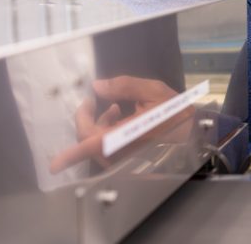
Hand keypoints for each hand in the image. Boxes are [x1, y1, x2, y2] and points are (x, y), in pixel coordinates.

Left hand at [49, 76, 189, 172]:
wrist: (194, 131)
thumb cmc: (176, 112)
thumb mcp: (154, 91)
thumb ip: (125, 86)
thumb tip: (98, 86)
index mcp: (129, 134)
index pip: (94, 145)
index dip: (72, 155)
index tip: (55, 164)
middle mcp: (124, 149)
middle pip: (90, 141)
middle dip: (87, 119)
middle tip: (91, 102)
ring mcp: (126, 157)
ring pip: (98, 147)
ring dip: (98, 127)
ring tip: (114, 109)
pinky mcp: (129, 159)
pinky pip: (107, 151)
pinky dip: (106, 135)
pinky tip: (120, 119)